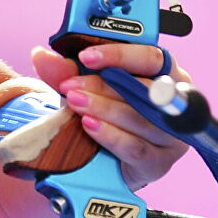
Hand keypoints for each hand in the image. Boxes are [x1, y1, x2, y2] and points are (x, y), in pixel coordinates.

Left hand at [29, 42, 189, 189]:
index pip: (151, 57)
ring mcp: (171, 136)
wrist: (111, 161)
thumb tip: (42, 56)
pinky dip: (111, 135)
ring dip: (104, 109)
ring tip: (76, 104)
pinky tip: (90, 126)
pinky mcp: (160, 162)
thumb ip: (67, 71)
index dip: (120, 55)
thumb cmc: (107, 114)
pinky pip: (136, 148)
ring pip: (140, 118)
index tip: (86, 56)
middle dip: (104, 85)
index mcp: (165, 74)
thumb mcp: (86, 87)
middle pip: (145, 88)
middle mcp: (174, 103)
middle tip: (71, 86)